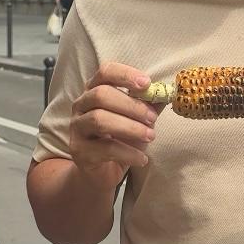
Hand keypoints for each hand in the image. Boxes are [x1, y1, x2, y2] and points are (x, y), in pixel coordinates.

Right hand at [69, 62, 161, 192]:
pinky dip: (127, 153)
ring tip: (151, 136)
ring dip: (130, 127)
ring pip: (99, 119)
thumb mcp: (136, 119)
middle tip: (153, 118)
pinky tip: (142, 159)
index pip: (105, 72)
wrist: (101, 171)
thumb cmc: (119, 139)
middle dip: (131, 105)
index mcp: (95, 89)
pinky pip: (104, 148)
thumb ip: (148, 104)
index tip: (147, 83)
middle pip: (101, 94)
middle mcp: (81, 105)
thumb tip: (166, 93)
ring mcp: (77, 127)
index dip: (125, 74)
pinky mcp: (79, 151)